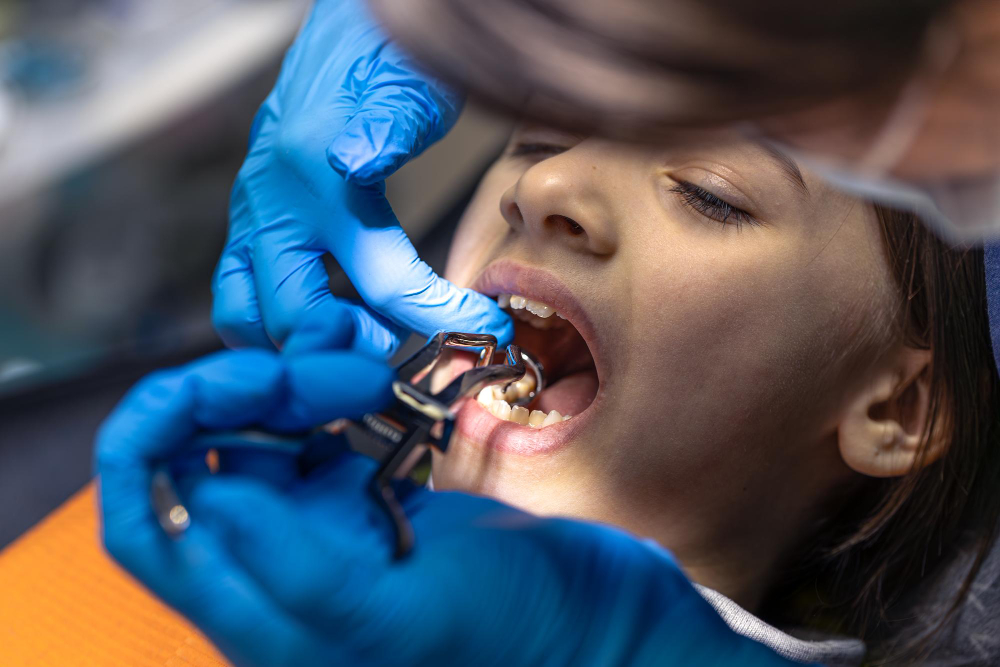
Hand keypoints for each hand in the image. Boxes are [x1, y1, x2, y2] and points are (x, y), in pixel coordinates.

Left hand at [95, 350, 792, 665]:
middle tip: (288, 369)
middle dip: (219, 399)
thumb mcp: (389, 608)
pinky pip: (304, 431)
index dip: (145, 449)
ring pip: (247, 438)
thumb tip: (202, 493)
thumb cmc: (497, 632)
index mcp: (254, 612)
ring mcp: (310, 528)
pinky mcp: (352, 497)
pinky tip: (358, 376)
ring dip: (277, 388)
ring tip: (346, 369)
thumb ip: (290, 566)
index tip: (192, 387)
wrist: (575, 615)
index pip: (146, 526)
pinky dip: (318, 393)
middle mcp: (267, 569)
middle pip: (188, 467)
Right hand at [213, 0, 511, 356]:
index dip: (439, 314)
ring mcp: (251, 216)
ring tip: (363, 343)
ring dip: (301, 345)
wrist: (342, 35)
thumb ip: (387, 127)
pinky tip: (331, 323)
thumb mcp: (404, 86)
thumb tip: (356, 161)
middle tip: (403, 356)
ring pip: (247, 315)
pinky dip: (277, 324)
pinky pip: (240, 294)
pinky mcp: (247, 222)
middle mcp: (272, 205)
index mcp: (317, 177)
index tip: (486, 333)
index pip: (384, 277)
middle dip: (353, 349)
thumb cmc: (382, 60)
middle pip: (296, 316)